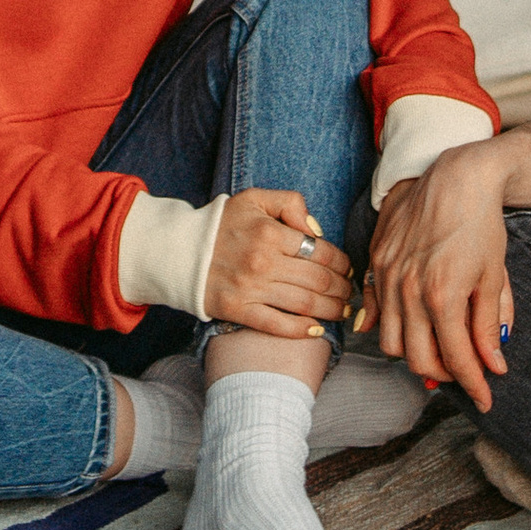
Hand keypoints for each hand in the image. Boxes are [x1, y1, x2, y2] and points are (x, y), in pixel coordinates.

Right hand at [203, 190, 354, 337]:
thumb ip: (290, 203)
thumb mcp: (255, 198)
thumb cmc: (222, 224)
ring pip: (304, 304)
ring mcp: (251, 289)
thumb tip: (317, 230)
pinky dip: (301, 330)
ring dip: (331, 309)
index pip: (320, 251)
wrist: (180, 251)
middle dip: (341, 288)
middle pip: (317, 280)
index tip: (348, 268)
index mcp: (270, 233)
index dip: (342, 263)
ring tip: (343, 310)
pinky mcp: (238, 311)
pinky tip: (317, 330)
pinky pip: (277, 325)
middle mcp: (263, 262)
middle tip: (350, 292)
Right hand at [361, 142, 514, 411]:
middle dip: (445, 375)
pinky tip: (412, 326)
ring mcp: (387, 276)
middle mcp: (409, 290)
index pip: (457, 359)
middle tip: (465, 371)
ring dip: (414, 354)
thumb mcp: (494, 277)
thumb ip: (489, 325)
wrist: (456, 175)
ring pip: (391, 343)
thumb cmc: (481, 223)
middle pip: (419, 361)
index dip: (474, 385)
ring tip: (439, 347)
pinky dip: (390, 327)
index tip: (486, 400)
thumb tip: (493, 365)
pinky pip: (374, 311)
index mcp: (443, 295)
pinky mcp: (376, 261)